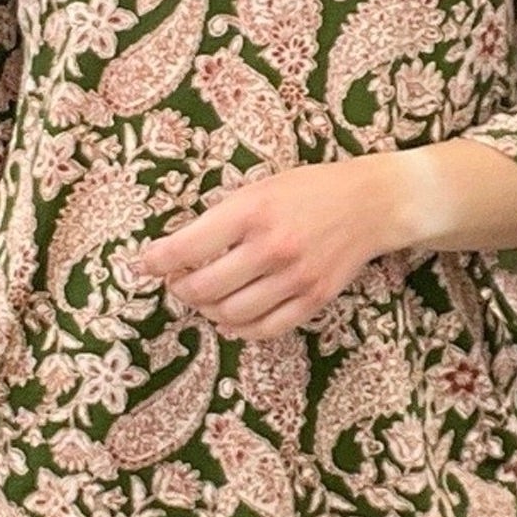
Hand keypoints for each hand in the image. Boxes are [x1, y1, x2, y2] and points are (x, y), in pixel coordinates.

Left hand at [136, 156, 396, 340]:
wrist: (370, 203)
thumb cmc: (309, 189)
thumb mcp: (260, 187)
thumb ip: (222, 217)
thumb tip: (178, 250)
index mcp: (252, 211)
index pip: (188, 248)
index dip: (157, 261)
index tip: (146, 263)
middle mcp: (272, 248)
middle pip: (204, 289)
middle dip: (180, 288)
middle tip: (177, 280)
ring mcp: (295, 278)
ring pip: (230, 314)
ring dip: (206, 310)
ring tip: (204, 296)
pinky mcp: (314, 300)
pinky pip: (265, 329)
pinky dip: (239, 329)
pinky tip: (230, 316)